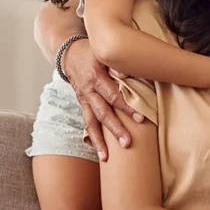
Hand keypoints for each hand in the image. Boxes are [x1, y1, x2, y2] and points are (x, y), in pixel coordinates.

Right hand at [64, 39, 143, 160]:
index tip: (140, 118)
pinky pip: (87, 122)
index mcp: (95, 77)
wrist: (69, 54)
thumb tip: (127, 75)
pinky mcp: (82, 104)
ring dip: (100, 140)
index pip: (113, 95)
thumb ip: (115, 64)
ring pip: (91, 122)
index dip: (126, 107)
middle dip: (115, 129)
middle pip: (103, 113)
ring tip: (106, 157)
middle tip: (127, 143)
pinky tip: (100, 151)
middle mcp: (88, 91)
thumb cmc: (91, 52)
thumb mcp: (101, 52)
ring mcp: (84, 99)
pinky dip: (93, 137)